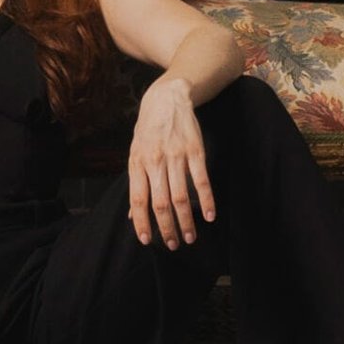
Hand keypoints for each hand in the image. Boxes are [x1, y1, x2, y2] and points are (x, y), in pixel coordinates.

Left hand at [127, 76, 215, 251]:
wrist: (167, 98)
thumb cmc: (149, 130)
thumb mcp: (135, 153)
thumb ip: (137, 184)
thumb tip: (133, 215)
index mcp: (137, 163)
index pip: (138, 199)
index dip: (143, 222)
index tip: (148, 240)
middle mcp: (155, 161)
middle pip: (161, 202)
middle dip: (167, 228)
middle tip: (175, 244)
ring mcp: (176, 156)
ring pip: (181, 195)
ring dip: (186, 220)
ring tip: (191, 237)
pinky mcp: (195, 150)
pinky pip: (201, 180)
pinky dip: (206, 200)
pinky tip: (209, 215)